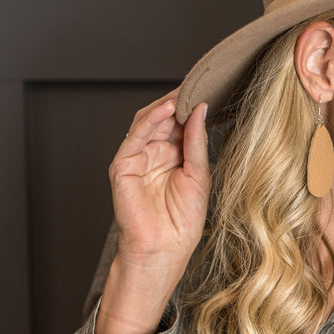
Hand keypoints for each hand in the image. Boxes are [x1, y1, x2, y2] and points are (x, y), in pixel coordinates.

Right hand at [96, 89, 210, 333]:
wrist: (164, 250)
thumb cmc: (183, 222)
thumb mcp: (199, 176)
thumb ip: (196, 142)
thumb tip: (200, 110)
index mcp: (175, 157)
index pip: (181, 123)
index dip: (193, 106)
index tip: (210, 87)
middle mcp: (155, 154)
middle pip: (165, 118)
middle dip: (180, 100)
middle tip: (199, 83)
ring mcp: (138, 158)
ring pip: (149, 122)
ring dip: (167, 105)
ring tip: (186, 91)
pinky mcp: (123, 165)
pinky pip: (135, 136)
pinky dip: (151, 120)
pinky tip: (168, 109)